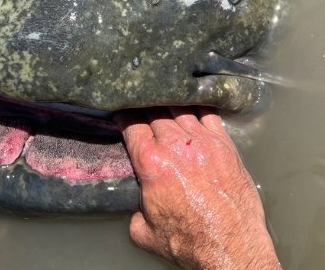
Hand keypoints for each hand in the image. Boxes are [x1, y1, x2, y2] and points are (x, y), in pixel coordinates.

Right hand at [118, 108, 281, 269]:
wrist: (232, 251)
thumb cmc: (190, 243)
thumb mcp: (144, 232)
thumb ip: (132, 208)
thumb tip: (133, 201)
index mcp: (150, 162)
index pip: (130, 123)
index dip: (123, 115)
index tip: (122, 114)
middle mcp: (174, 146)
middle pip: (153, 111)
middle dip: (144, 107)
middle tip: (141, 107)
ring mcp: (202, 142)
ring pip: (179, 108)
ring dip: (168, 104)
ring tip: (164, 101)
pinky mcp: (225, 146)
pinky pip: (209, 113)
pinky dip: (197, 106)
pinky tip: (192, 104)